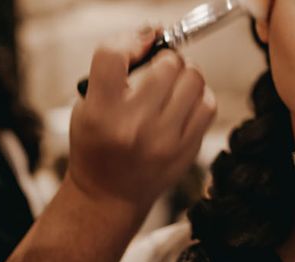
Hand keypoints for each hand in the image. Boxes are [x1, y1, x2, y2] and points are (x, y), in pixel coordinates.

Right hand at [66, 29, 216, 220]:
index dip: (131, 39)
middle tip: (160, 67)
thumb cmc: (98, 146)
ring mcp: (166, 140)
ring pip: (193, 80)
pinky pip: (208, 106)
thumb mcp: (87, 106)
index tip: (141, 42)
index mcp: (102, 112)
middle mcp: (135, 126)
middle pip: (166, 64)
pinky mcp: (187, 150)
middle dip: (165, 58)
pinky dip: (201, 96)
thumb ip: (112, 71)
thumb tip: (152, 35)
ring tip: (175, 82)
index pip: (113, 55)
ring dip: (186, 73)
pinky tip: (187, 102)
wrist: (111, 193)